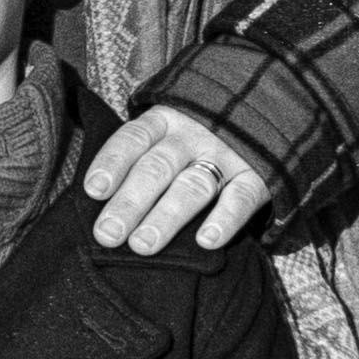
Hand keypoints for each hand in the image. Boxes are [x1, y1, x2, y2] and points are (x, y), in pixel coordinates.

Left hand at [85, 102, 270, 255]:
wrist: (264, 113)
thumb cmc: (195, 141)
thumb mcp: (167, 134)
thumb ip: (138, 160)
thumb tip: (98, 201)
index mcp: (164, 122)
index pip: (133, 138)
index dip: (112, 162)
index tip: (94, 190)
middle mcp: (193, 135)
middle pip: (157, 167)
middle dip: (130, 202)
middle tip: (108, 233)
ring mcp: (227, 154)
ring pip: (193, 186)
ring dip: (166, 217)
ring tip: (143, 245)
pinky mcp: (259, 175)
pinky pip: (241, 197)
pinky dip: (225, 219)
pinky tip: (206, 241)